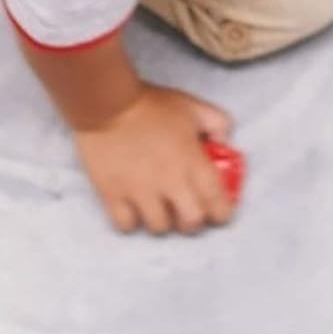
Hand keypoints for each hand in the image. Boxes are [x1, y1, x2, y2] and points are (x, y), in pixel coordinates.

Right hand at [73, 84, 236, 234]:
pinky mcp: (112, 196)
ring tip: (162, 211)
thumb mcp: (194, 107)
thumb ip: (218, 123)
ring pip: (159, 228)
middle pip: (190, 222)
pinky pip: (125, 226)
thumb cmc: (153, 105)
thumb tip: (224, 143)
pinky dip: (132, 223)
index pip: (215, 201)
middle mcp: (169, 183)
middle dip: (194, 221)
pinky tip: (135, 211)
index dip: (222, 213)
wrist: (108, 105)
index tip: (221, 213)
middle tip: (190, 212)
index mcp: (192, 162)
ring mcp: (139, 192)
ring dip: (164, 223)